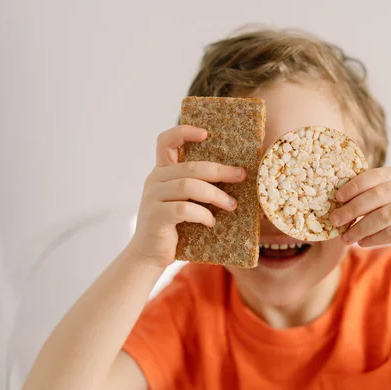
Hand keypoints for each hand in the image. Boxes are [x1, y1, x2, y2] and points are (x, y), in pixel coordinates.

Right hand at [127, 125, 245, 267]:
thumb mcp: (184, 201)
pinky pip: (184, 209)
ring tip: (231, 205)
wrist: (150, 255)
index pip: (166, 141)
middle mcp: (155, 180)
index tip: (206, 134)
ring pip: (189, 186)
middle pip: (191, 167)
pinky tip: (211, 222)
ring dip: (216, 195)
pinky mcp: (156, 216)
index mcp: (162, 172)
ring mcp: (153, 198)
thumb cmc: (174, 227)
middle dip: (220, 171)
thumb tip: (235, 177)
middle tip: (241, 176)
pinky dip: (203, 214)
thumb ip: (197, 187)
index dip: (184, 132)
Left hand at [330, 167, 390, 267]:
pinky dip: (372, 239)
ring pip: (383, 216)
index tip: (337, 198)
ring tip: (346, 237)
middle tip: (335, 220)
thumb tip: (338, 197)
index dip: (354, 186)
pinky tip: (362, 243)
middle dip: (352, 208)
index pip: (376, 175)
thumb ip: (375, 194)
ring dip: (359, 228)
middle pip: (377, 195)